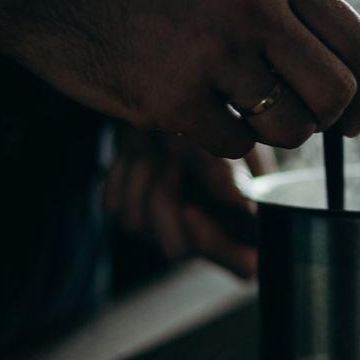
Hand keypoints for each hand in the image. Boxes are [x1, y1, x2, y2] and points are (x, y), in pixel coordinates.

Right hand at [0, 0, 359, 157]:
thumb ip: (284, 9)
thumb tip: (346, 75)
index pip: (356, 40)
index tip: (356, 119)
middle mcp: (251, 6)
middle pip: (335, 93)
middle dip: (325, 121)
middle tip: (298, 123)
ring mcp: (212, 53)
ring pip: (290, 129)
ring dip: (270, 134)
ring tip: (232, 107)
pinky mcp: (173, 98)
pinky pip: (234, 148)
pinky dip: (220, 141)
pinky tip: (190, 110)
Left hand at [104, 129, 273, 277]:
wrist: (172, 95)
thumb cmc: (215, 116)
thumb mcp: (226, 140)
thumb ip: (229, 176)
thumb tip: (242, 206)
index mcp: (244, 222)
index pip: (243, 264)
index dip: (217, 247)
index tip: (192, 210)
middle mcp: (204, 232)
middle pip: (175, 249)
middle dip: (166, 198)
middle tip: (172, 155)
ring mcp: (165, 225)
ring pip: (136, 225)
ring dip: (142, 175)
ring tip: (157, 142)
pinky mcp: (132, 210)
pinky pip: (115, 205)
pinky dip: (123, 171)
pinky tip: (138, 148)